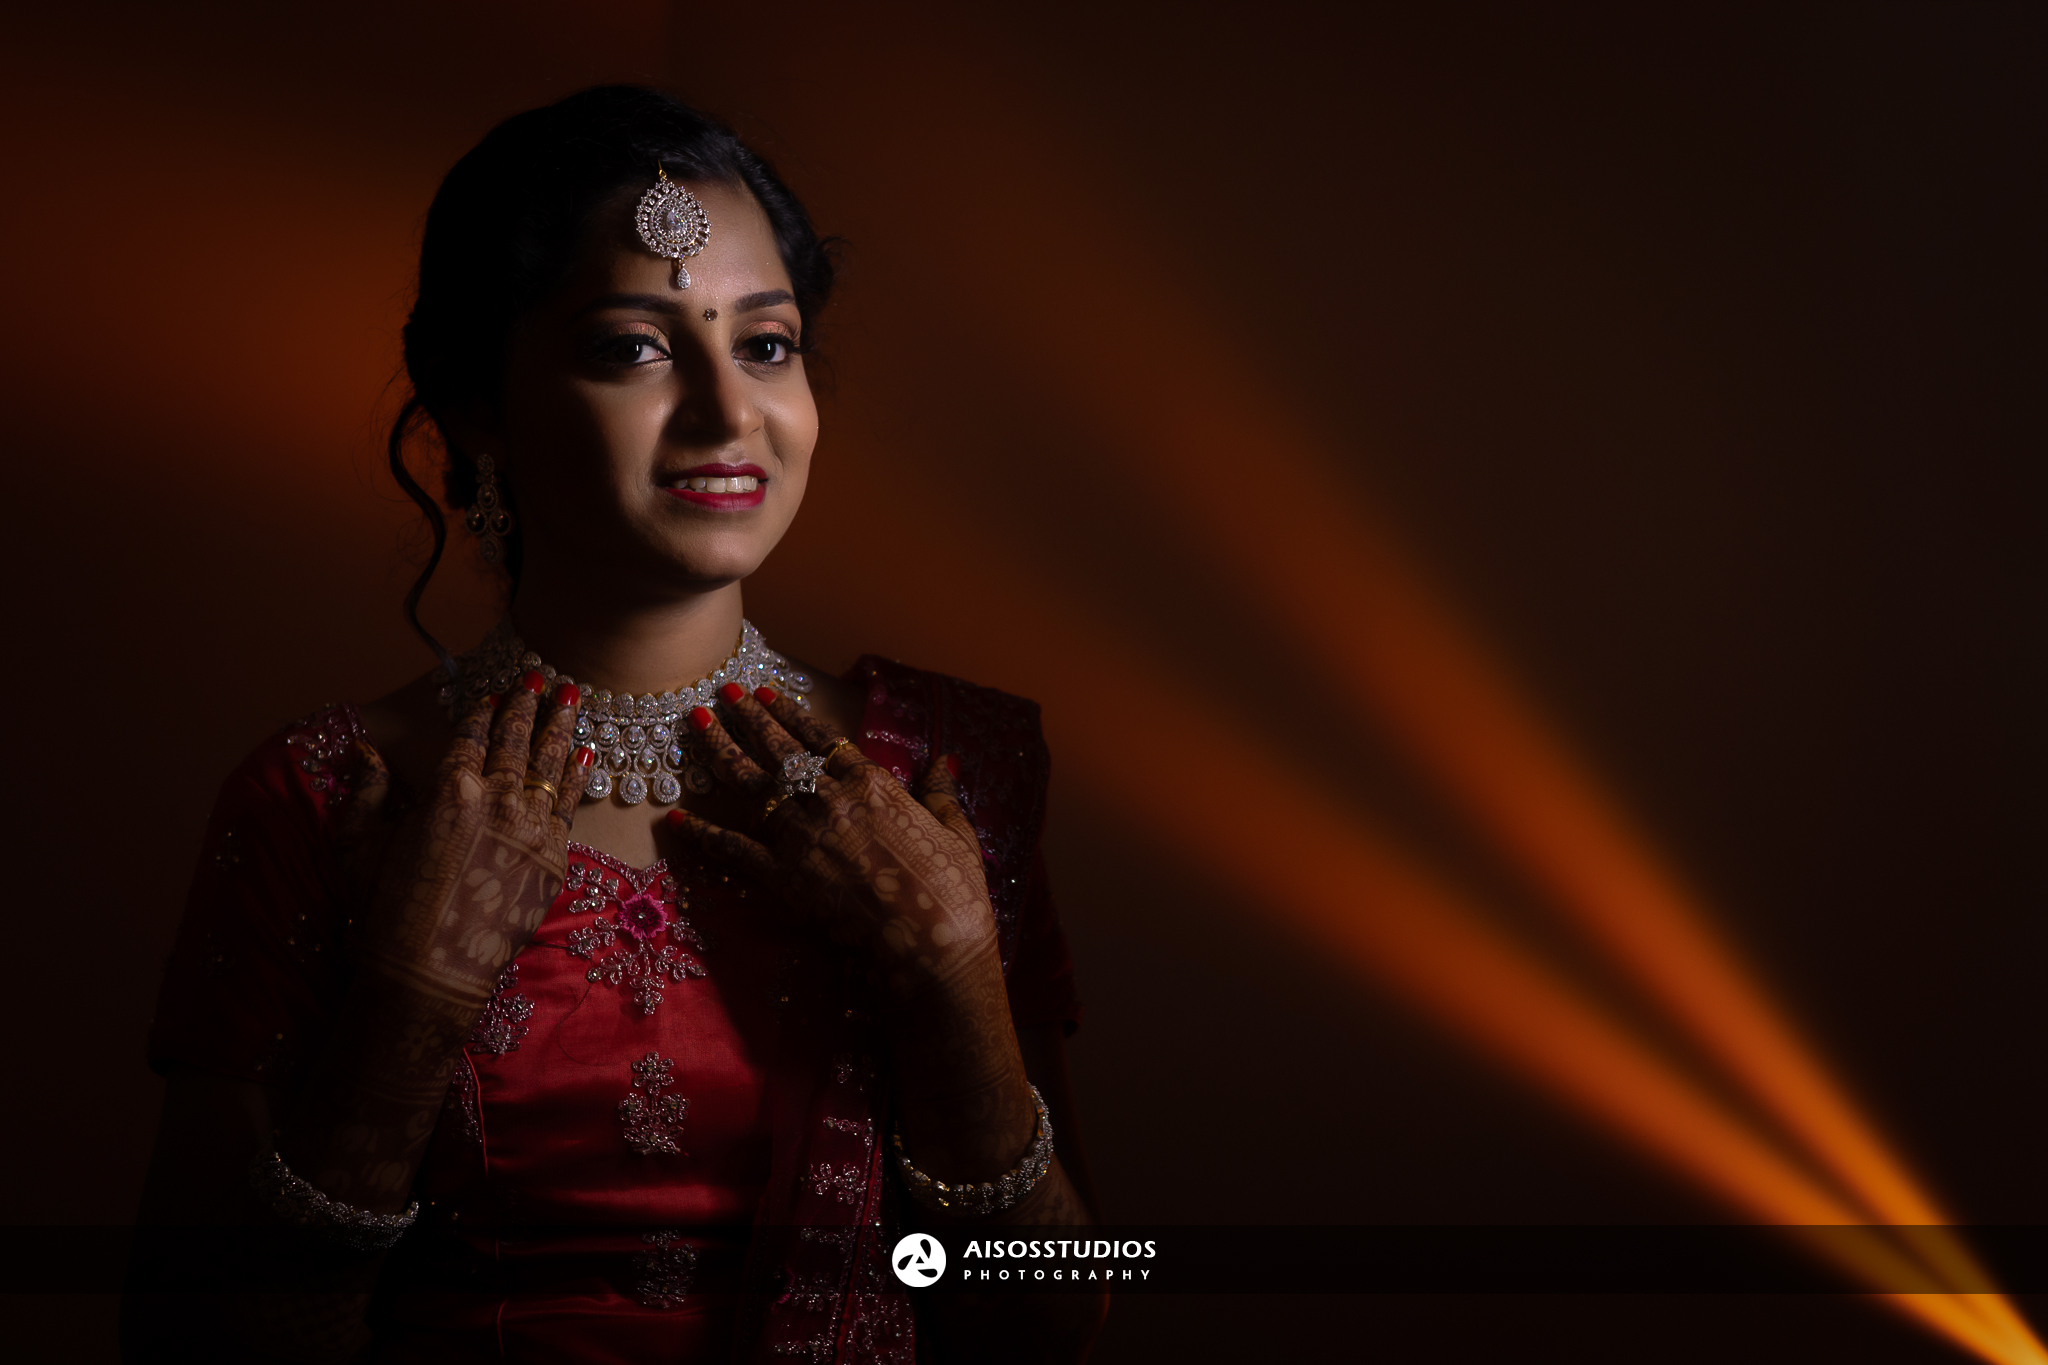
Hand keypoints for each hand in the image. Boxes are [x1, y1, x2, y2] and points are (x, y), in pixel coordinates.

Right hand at [351, 672, 589, 1007]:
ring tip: (572, 696)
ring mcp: (532, 829)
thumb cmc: (386, 909)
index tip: (490, 695)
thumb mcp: (359, 844)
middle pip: (516, 741)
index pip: (470, 738)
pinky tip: (587, 754)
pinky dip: (579, 776)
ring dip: (561, 726)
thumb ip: (367, 791)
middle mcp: (497, 800)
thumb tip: (364, 752)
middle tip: (538, 677)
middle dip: (527, 705)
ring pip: (552, 764)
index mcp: (449, 790)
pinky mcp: (553, 859)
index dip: (480, 714)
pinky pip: (570, 805)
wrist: (431, 971)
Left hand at [664, 684, 997, 1004]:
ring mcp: (801, 836)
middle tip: (719, 694)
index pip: (819, 736)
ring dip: (720, 752)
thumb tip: (944, 760)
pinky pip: (733, 849)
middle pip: (777, 749)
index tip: (765, 692)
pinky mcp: (783, 877)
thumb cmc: (951, 887)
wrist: (929, 940)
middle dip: (746, 718)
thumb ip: (940, 792)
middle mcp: (828, 799)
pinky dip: (702, 835)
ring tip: (695, 725)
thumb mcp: (954, 829)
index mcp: (870, 781)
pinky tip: (675, 820)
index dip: (789, 712)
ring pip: (749, 785)